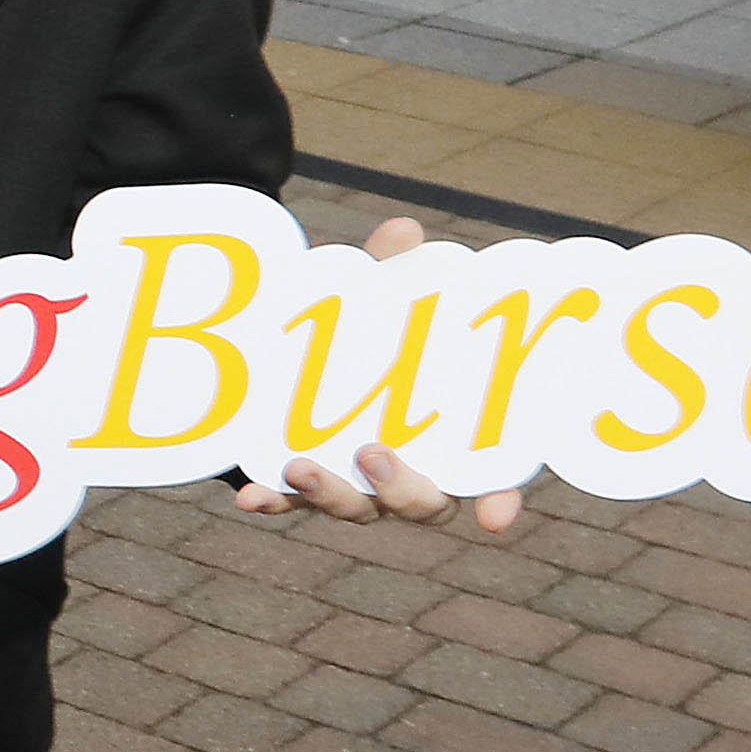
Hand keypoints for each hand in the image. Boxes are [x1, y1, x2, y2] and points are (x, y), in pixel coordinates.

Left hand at [226, 218, 527, 536]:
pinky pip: (292, 504)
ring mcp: (360, 485)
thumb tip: (401, 233)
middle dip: (400, 489)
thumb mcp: (383, 299)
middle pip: (422, 503)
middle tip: (373, 454)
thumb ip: (395, 273)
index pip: (491, 476)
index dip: (499, 500)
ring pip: (358, 508)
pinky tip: (251, 496)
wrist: (303, 349)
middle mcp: (414, 470)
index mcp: (453, 435)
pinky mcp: (307, 486)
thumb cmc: (373, 331)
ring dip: (331, 495)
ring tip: (302, 466)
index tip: (496, 518)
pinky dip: (274, 502)